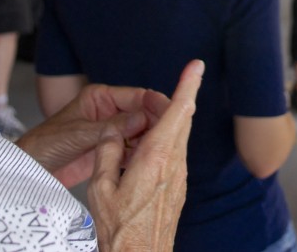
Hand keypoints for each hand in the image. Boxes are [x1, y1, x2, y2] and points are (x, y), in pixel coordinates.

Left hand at [17, 80, 171, 186]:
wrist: (30, 169)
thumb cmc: (45, 143)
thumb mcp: (78, 133)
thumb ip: (111, 127)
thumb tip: (143, 118)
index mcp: (102, 97)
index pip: (137, 96)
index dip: (156, 103)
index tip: (173, 111)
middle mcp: (110, 112)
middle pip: (143, 114)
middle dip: (158, 123)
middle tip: (174, 135)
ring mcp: (112, 132)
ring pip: (141, 134)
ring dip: (151, 142)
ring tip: (166, 152)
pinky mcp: (110, 151)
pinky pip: (132, 151)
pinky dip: (141, 157)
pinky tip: (151, 164)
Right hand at [89, 59, 203, 251]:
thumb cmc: (119, 230)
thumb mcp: (100, 188)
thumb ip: (107, 153)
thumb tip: (113, 132)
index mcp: (155, 158)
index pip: (177, 112)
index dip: (187, 86)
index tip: (196, 66)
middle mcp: (174, 165)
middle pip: (183, 120)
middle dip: (180, 98)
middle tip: (178, 82)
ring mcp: (180, 177)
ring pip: (179, 137)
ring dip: (169, 123)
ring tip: (144, 126)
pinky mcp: (179, 188)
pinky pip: (175, 155)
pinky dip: (165, 143)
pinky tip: (146, 151)